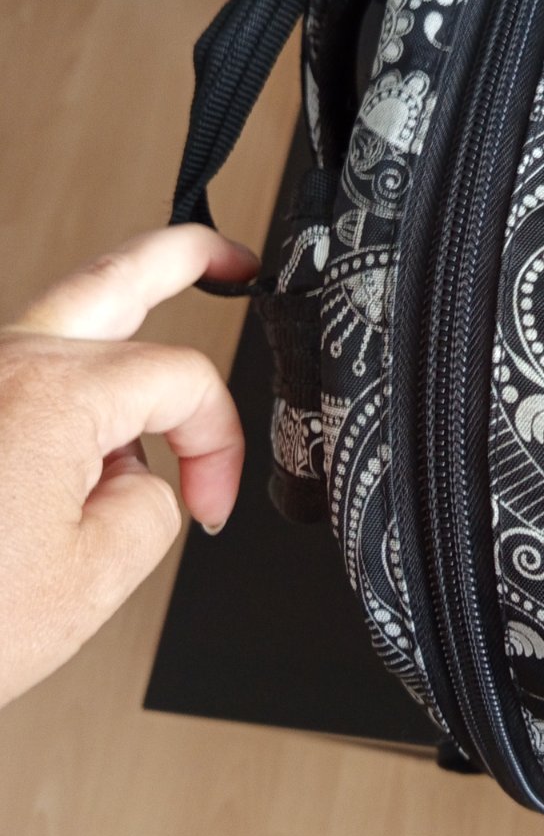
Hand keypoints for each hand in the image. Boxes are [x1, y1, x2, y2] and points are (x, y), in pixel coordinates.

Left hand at [0, 226, 258, 708]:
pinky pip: (24, 370)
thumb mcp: (96, 578)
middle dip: (186, 258)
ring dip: (123, 313)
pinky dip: (74, 380)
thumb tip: (149, 481)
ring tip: (167, 294)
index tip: (211, 504)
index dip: (222, 441)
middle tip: (230, 261)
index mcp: (52, 395)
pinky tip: (96, 420)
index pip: (184, 380)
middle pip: (115, 278)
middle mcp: (0, 366)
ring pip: (63, 316)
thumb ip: (154, 506)